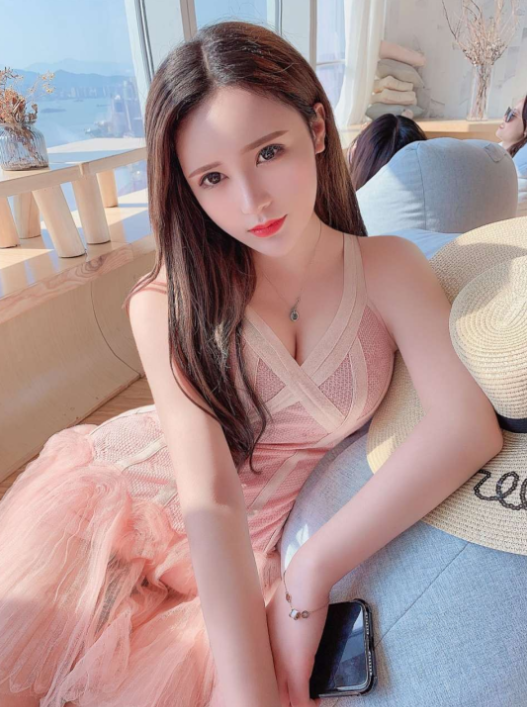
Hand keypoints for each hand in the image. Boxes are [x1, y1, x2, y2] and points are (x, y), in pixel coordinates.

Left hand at [266, 559, 328, 706]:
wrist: (305, 583)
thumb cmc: (296, 590)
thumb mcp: (279, 608)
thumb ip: (279, 623)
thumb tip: (289, 626)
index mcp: (260, 641)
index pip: (260, 671)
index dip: (268, 682)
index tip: (276, 686)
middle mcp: (266, 654)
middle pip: (267, 687)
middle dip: (278, 697)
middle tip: (291, 699)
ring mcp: (281, 662)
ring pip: (281, 696)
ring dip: (293, 702)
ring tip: (303, 703)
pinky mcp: (298, 666)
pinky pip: (300, 697)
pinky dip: (306, 704)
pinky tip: (314, 704)